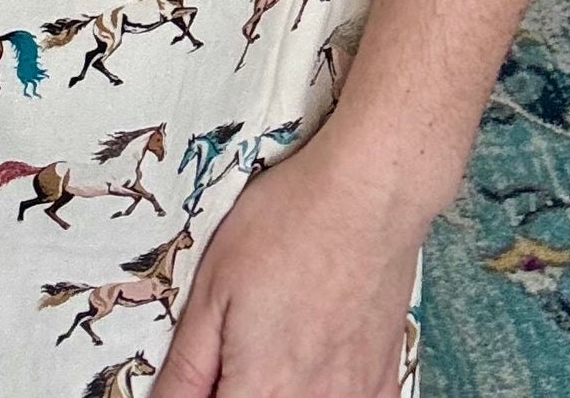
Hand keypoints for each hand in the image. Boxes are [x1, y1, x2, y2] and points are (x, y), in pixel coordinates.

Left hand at [153, 133, 424, 397]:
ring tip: (275, 352)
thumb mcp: (213, 286)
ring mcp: (353, 395)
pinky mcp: (383, 378)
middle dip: (241, 390)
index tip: (204, 378)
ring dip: (283, 394)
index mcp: (260, 389)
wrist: (368, 191)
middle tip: (235, 357)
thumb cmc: (289, 223)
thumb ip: (187, 365)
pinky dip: (336, 396)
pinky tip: (321, 368)